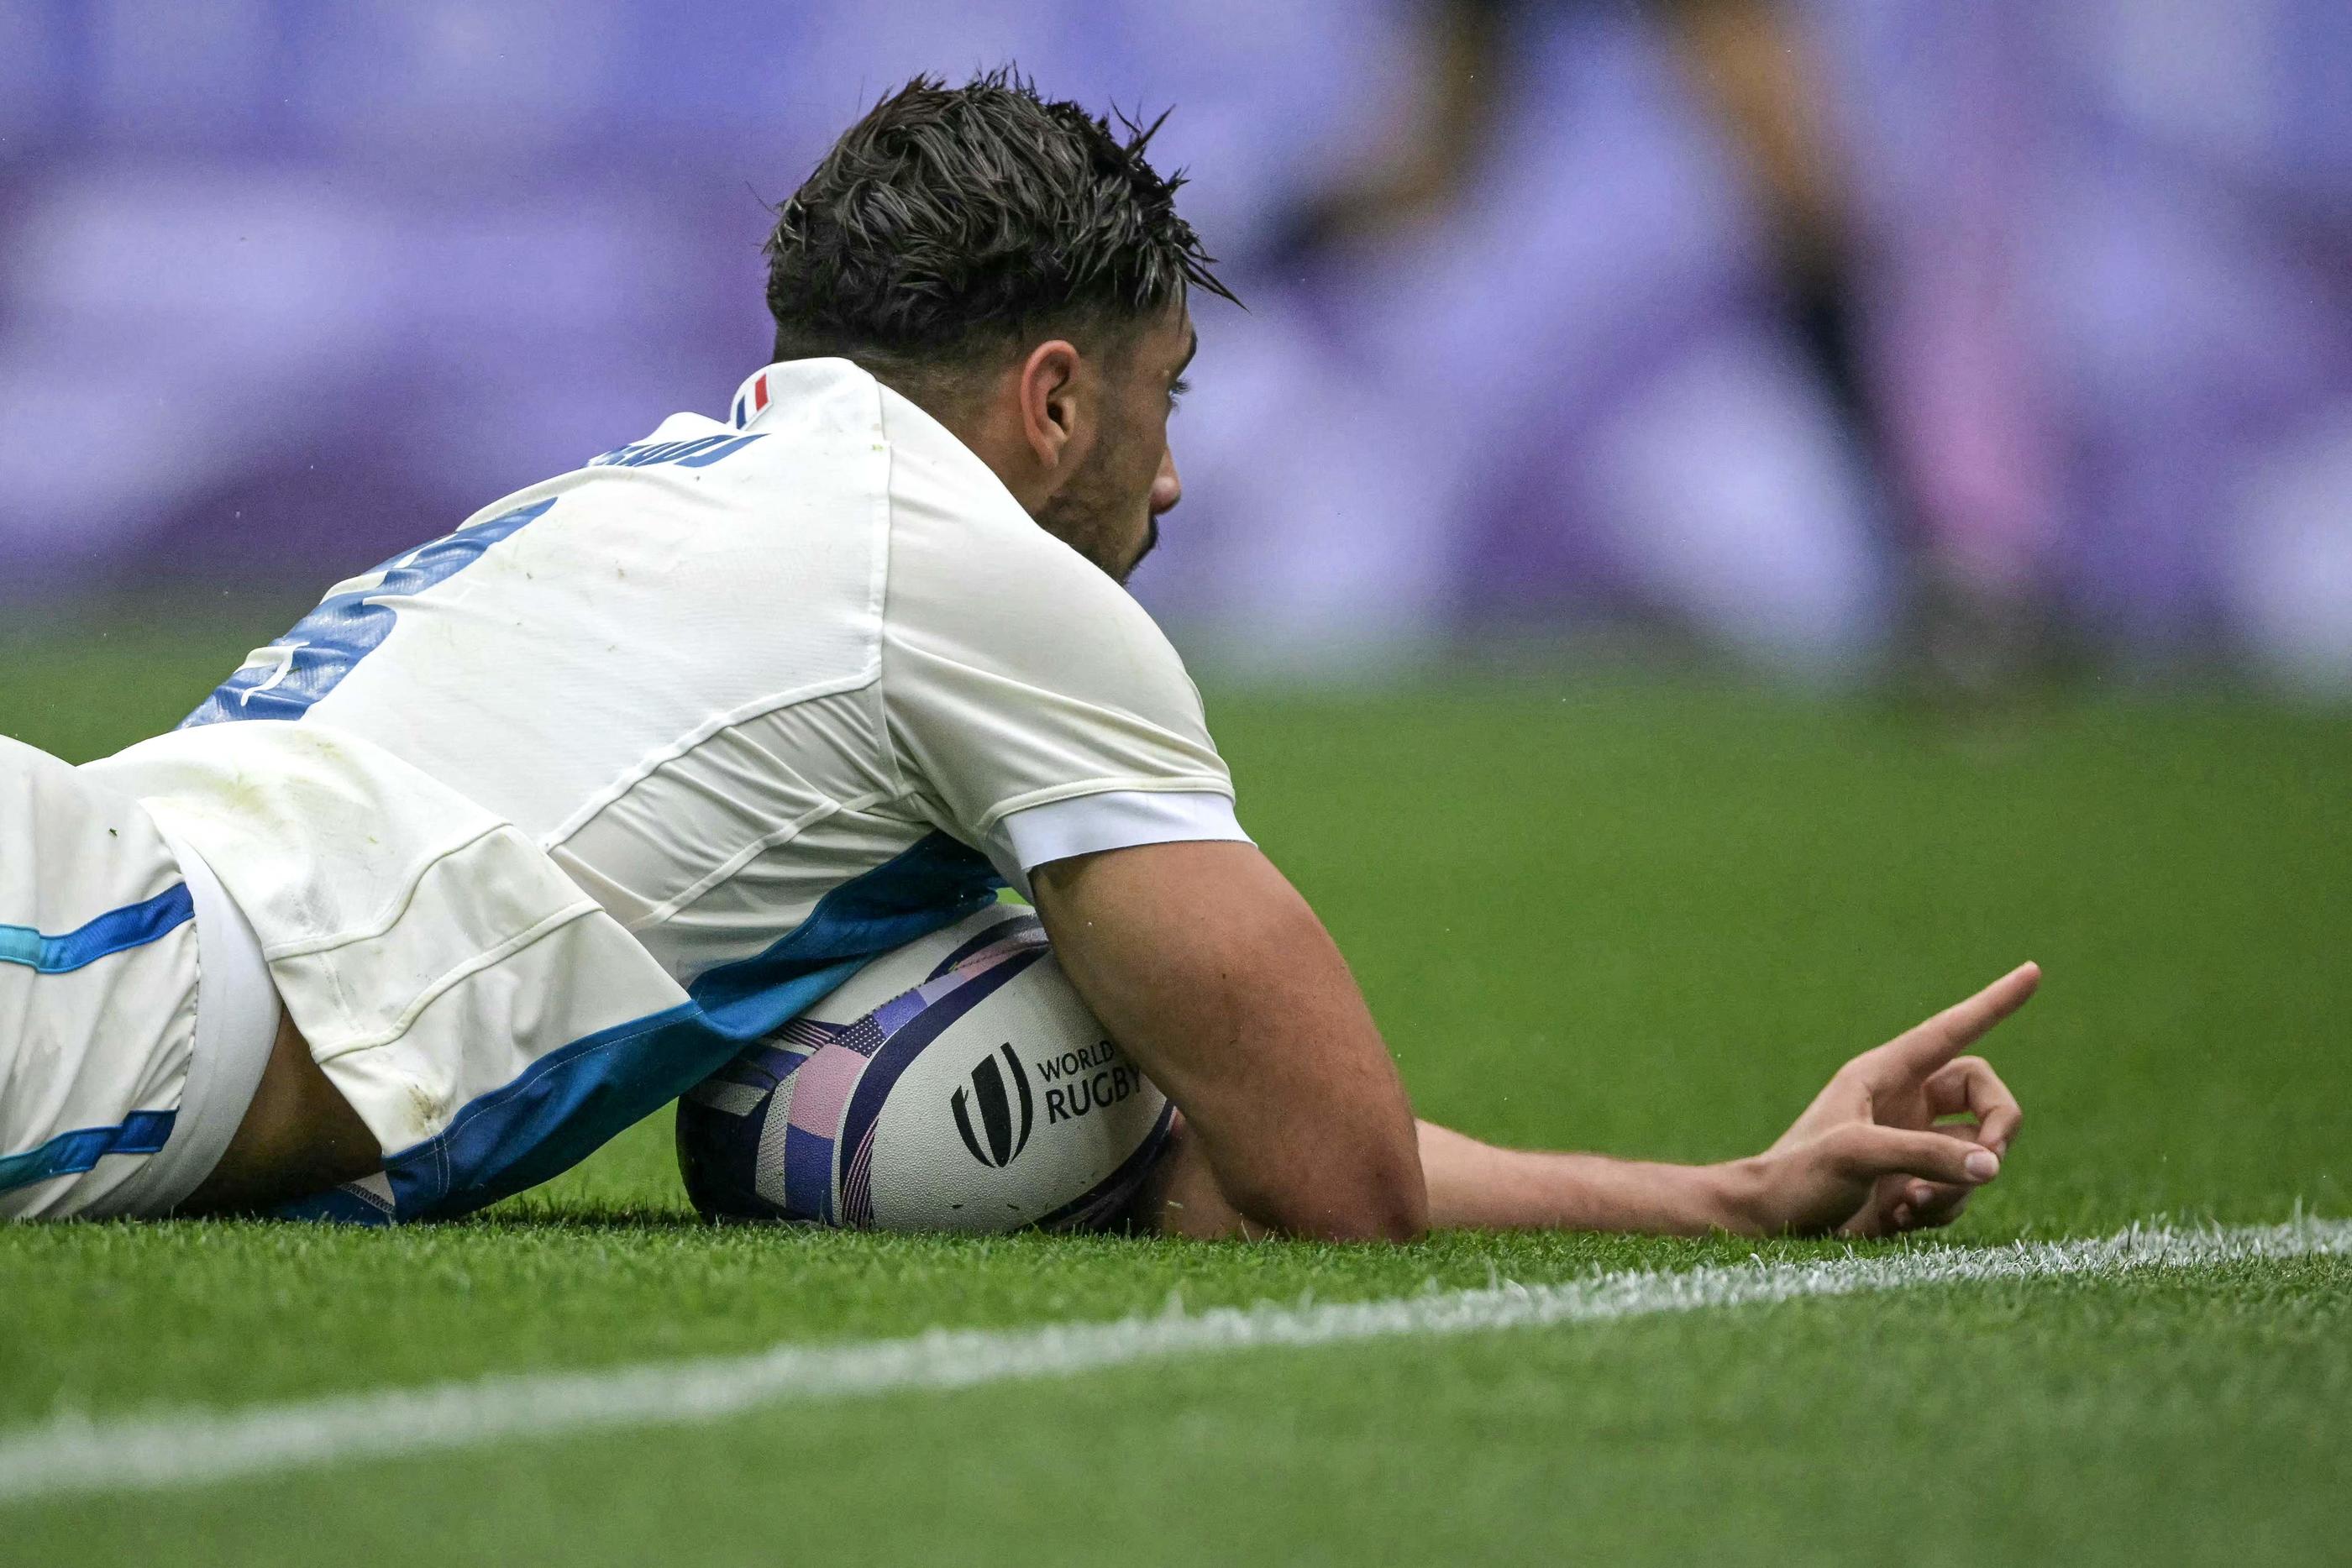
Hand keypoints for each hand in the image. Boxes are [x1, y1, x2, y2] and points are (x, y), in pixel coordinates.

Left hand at [1729, 963, 2035, 1237]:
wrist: (1767, 1225)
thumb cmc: (1797, 1176)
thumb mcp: (1856, 1155)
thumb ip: (1925, 1155)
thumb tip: (1993, 1165)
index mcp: (1884, 1074)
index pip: (1951, 1030)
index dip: (1993, 1003)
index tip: (2033, 972)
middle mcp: (1905, 1101)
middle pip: (1984, 1097)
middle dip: (1998, 1130)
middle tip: (1989, 1164)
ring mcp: (1913, 1142)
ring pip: (1977, 1152)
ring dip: (1959, 1183)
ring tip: (1910, 1203)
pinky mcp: (1915, 1182)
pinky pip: (1960, 1188)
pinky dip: (1943, 1207)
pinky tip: (1897, 1218)